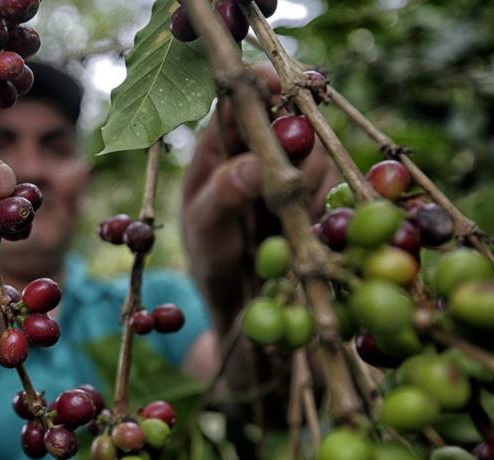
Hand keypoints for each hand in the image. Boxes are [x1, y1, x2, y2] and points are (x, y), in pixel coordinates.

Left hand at [181, 63, 339, 328]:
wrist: (240, 302)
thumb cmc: (208, 256)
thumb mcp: (203, 229)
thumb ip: (222, 195)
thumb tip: (254, 164)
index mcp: (218, 145)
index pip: (239, 99)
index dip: (259, 82)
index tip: (275, 84)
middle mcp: (255, 150)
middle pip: (288, 115)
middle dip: (295, 136)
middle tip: (291, 167)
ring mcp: (288, 171)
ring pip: (315, 149)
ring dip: (308, 175)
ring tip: (280, 215)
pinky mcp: (313, 195)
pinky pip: (331, 183)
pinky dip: (320, 200)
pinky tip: (300, 225)